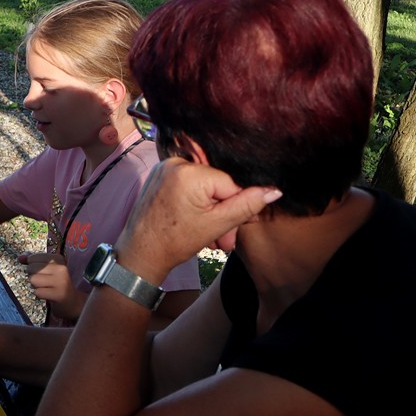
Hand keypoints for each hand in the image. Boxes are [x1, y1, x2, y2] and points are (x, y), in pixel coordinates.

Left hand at [19, 251, 83, 320]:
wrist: (71, 301)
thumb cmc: (55, 282)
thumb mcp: (46, 268)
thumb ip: (32, 261)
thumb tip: (20, 258)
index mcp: (58, 258)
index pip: (33, 258)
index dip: (32, 266)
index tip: (44, 272)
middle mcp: (61, 268)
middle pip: (31, 268)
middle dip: (33, 276)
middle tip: (44, 282)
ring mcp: (61, 281)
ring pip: (33, 279)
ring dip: (35, 286)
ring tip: (45, 287)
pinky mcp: (58, 294)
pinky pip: (37, 292)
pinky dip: (39, 294)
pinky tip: (48, 294)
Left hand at [117, 158, 281, 276]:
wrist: (139, 253)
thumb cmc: (174, 241)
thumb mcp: (217, 224)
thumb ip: (247, 205)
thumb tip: (275, 190)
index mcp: (190, 172)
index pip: (231, 184)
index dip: (237, 207)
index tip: (236, 228)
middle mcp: (175, 162)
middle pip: (217, 185)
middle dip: (223, 213)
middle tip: (224, 240)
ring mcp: (165, 167)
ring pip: (204, 187)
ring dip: (211, 211)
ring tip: (210, 237)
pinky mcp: (160, 175)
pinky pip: (189, 185)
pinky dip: (196, 203)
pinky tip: (196, 223)